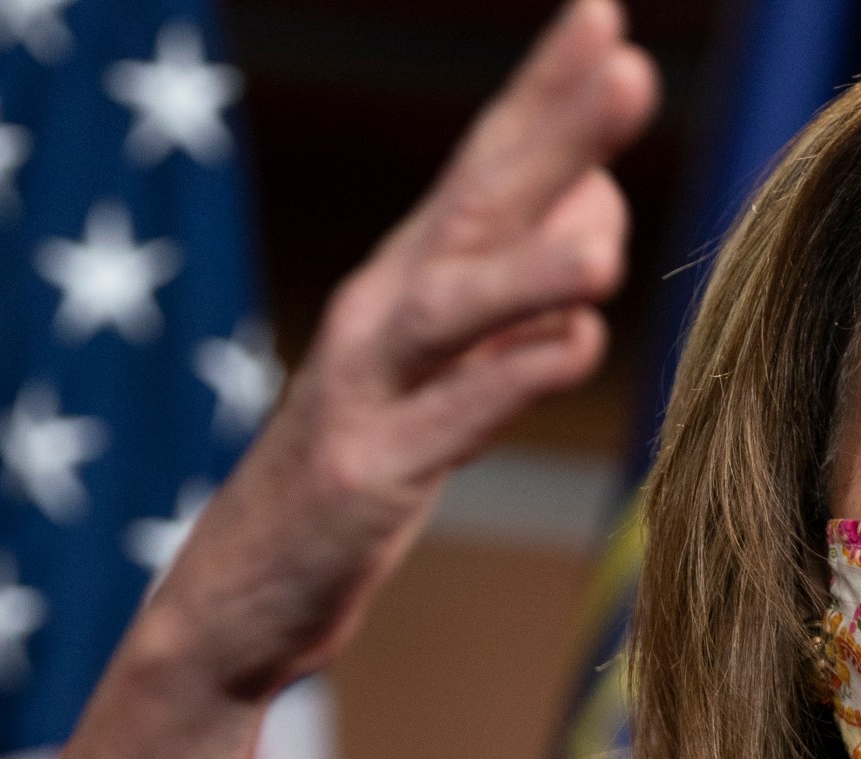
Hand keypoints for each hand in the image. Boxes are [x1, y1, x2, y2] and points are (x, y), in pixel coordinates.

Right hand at [146, 0, 657, 701]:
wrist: (238, 599)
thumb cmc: (358, 470)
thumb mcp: (446, 374)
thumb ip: (518, 298)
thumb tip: (599, 213)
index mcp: (408, 280)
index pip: (486, 168)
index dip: (543, 96)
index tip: (606, 22)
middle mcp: (383, 313)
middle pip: (475, 205)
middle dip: (548, 131)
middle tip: (622, 64)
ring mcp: (367, 391)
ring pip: (455, 310)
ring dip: (532, 270)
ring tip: (607, 248)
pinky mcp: (364, 476)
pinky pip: (450, 421)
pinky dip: (510, 380)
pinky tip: (576, 348)